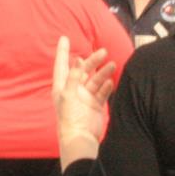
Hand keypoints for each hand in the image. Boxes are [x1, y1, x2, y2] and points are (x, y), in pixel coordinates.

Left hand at [52, 36, 116, 167]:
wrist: (81, 137)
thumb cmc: (69, 117)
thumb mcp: (68, 95)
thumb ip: (73, 77)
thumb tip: (78, 61)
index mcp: (62, 86)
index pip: (61, 64)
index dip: (62, 51)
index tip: (64, 38)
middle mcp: (74, 89)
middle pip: (83, 70)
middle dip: (93, 61)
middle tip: (103, 52)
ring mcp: (85, 96)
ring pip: (96, 79)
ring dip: (103, 72)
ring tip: (112, 65)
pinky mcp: (96, 104)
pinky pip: (103, 91)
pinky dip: (107, 86)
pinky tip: (111, 82)